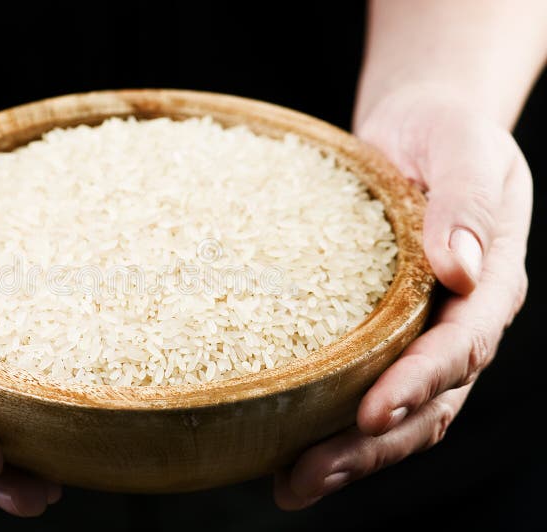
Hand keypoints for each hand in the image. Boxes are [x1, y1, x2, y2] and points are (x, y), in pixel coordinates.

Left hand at [274, 85, 531, 508]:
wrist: (421, 129)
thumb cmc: (445, 133)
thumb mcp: (464, 151)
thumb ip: (466, 205)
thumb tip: (461, 267)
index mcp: (489, 286)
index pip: (461, 349)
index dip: (420, 383)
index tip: (370, 411)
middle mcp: (457, 323)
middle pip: (427, 403)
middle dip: (372, 446)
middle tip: (309, 474)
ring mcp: (419, 334)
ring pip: (396, 411)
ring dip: (349, 455)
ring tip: (291, 484)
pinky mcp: (381, 331)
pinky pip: (363, 384)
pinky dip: (331, 422)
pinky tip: (283, 445)